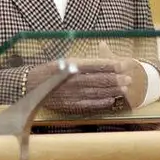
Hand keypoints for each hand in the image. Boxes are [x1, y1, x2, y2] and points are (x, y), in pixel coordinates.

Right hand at [26, 43, 146, 113]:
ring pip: (97, 92)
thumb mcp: (65, 60)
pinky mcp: (70, 105)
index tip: (123, 65)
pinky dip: (101, 102)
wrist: (30, 86)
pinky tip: (111, 100)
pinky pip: (89, 104)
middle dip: (116, 79)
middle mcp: (74, 79)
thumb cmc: (50, 70)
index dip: (111, 65)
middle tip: (129, 78)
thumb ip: (83, 60)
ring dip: (112, 91)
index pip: (96, 65)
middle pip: (99, 79)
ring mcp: (72, 94)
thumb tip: (100, 54)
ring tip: (124, 89)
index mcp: (72, 65)